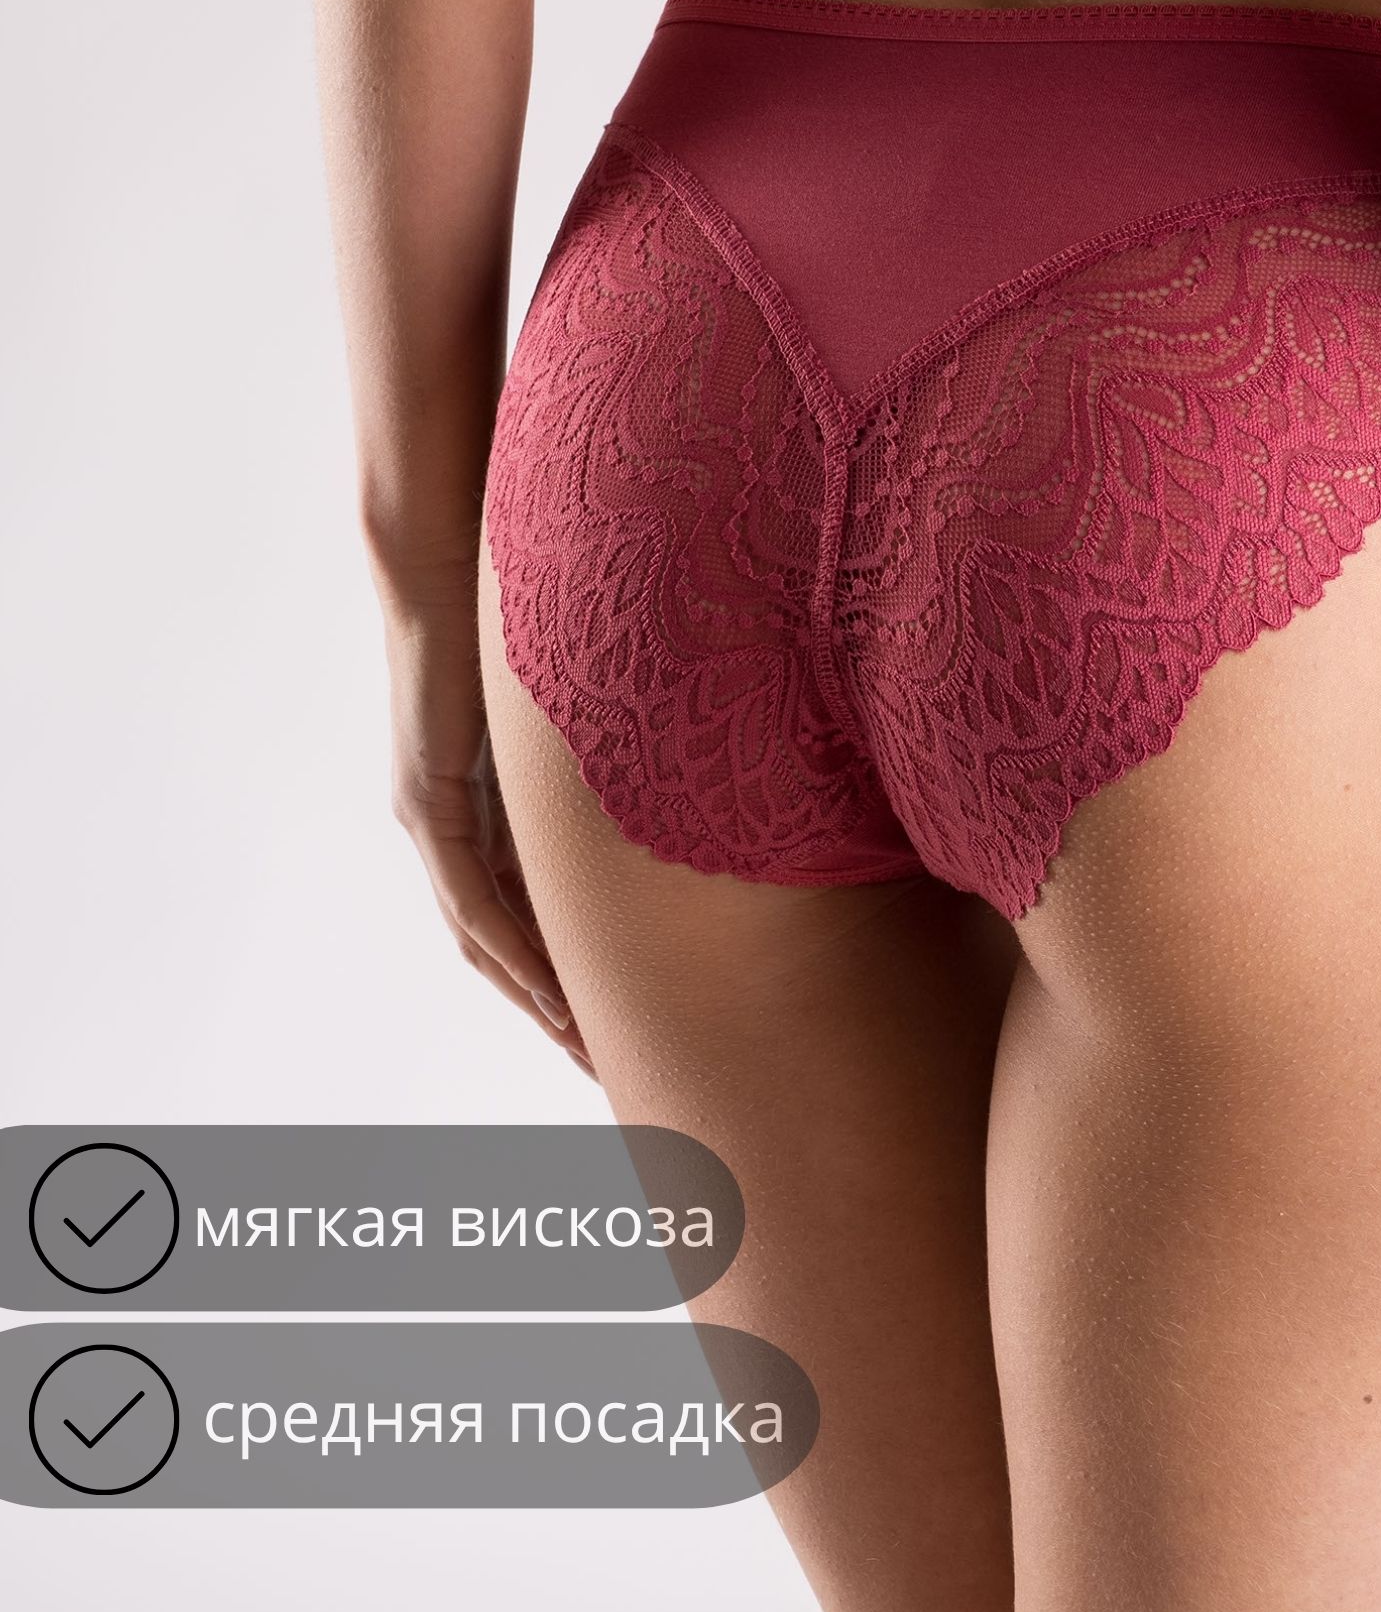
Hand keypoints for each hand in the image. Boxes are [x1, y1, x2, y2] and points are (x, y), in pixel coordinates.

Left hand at [384, 594, 596, 1080]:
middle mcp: (459, 820)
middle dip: (561, 1007)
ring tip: (587, 1052)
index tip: (638, 1014)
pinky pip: (470, 898)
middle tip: (616, 1063)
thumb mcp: (604, 700)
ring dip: (537, 999)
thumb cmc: (541, 601)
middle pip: (509, 942)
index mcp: (500, 802)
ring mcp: (436, 815)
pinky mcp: (427, 800)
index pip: (539, 906)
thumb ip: (638, 742)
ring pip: (486, 937)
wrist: (460, 547)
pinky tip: (547, 994)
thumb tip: (722, 748)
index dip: (583, 967)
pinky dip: (510, 950)